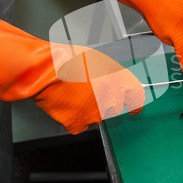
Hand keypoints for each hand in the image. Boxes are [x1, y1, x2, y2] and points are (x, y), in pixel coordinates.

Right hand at [0, 11, 143, 134]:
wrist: (46, 70)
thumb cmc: (69, 58)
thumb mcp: (99, 59)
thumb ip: (111, 73)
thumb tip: (114, 79)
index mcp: (121, 83)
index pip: (136, 98)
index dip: (134, 101)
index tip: (134, 105)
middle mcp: (111, 101)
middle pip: (113, 106)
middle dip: (104, 100)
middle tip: (88, 88)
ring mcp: (94, 115)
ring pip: (95, 115)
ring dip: (88, 108)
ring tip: (73, 92)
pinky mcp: (76, 123)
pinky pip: (79, 123)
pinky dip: (73, 116)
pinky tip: (66, 104)